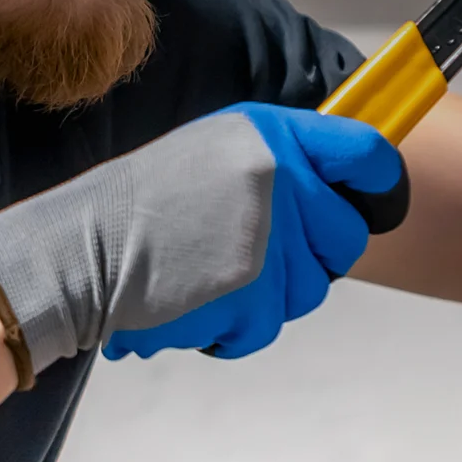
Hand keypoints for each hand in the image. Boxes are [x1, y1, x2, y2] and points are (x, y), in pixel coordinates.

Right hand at [0, 103, 404, 378]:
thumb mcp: (213, 155)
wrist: (78, 253)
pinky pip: (269, 326)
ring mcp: (270, 237)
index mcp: (269, 133)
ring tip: (209, 274)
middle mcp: (278, 177)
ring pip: (311, 290)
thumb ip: (276, 165)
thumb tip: (338, 189)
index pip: (366, 151)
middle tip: (256, 257)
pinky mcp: (254, 292)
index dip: (383, 182)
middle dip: (313, 258)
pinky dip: (235, 328)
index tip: (381, 199)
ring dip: (267, 297)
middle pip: (347, 236)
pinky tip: (195, 300)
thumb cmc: (139, 208)